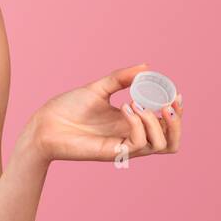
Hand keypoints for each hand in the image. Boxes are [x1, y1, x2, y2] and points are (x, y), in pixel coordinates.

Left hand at [24, 63, 183, 162]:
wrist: (44, 124)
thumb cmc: (68, 108)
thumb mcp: (98, 88)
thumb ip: (121, 78)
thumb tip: (146, 67)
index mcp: (132, 122)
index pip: (166, 125)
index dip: (176, 112)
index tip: (174, 93)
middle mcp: (132, 136)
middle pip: (172, 141)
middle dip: (176, 121)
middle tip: (167, 103)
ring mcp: (124, 146)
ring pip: (162, 145)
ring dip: (156, 122)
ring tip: (138, 104)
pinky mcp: (113, 152)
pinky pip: (139, 143)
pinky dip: (138, 123)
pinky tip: (124, 108)